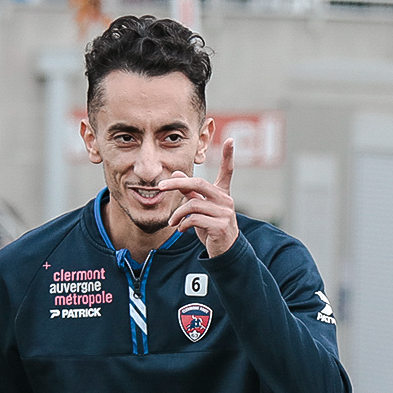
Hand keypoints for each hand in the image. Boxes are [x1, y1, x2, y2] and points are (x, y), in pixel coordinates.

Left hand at [160, 139, 238, 257]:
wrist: (223, 251)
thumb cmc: (210, 227)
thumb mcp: (199, 208)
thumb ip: (189, 192)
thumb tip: (176, 174)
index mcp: (222, 194)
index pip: (227, 172)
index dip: (229, 156)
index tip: (231, 140)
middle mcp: (226, 201)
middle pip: (199, 184)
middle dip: (177, 184)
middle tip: (160, 187)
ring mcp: (225, 214)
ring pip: (192, 205)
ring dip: (177, 214)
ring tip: (172, 222)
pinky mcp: (220, 226)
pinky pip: (194, 220)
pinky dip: (183, 224)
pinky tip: (181, 229)